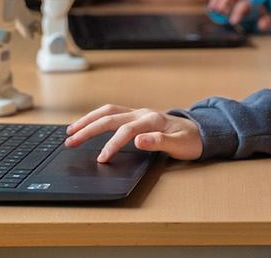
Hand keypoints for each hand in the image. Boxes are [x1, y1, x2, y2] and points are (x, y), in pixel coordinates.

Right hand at [66, 105, 203, 162]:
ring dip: (88, 120)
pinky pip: (112, 113)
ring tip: (71, 131)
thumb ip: (160, 142)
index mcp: (152, 120)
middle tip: (70, 141)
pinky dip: (96, 118)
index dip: (111, 145)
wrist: (199, 132)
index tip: (101, 159)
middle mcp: (142, 113)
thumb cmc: (190, 141)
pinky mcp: (136, 116)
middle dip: (88, 129)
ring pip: (107, 112)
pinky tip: (87, 124)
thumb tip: (139, 140)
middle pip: (110, 118)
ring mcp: (138, 113)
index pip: (125, 131)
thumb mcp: (180, 146)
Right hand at [208, 0, 270, 30]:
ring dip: (217, 0)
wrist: (260, 3)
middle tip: (220, 11)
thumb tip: (262, 26)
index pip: (243, 5)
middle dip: (225, 2)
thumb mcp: (267, 18)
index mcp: (251, 1)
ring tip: (213, 9)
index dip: (238, 13)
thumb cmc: (263, 12)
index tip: (232, 22)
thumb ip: (266, 22)